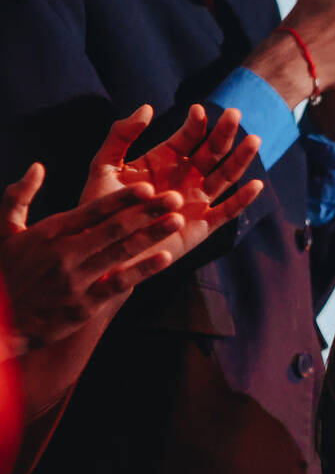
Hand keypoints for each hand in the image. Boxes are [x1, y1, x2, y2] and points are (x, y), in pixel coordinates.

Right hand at [0, 163, 182, 345]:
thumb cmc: (4, 272)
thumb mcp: (3, 231)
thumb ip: (18, 196)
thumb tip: (37, 167)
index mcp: (49, 232)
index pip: (93, 210)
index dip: (122, 198)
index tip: (148, 187)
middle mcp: (63, 253)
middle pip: (114, 228)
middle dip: (148, 211)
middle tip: (176, 198)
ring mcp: (75, 280)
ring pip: (121, 252)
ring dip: (152, 235)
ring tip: (177, 221)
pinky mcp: (83, 306)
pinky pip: (118, 284)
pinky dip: (143, 270)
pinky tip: (165, 258)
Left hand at [80, 104, 264, 265]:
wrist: (103, 250)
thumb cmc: (101, 210)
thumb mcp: (104, 166)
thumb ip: (121, 136)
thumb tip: (148, 107)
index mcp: (165, 160)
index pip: (188, 137)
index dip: (196, 124)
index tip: (198, 111)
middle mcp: (186, 177)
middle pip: (213, 152)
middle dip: (224, 133)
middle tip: (234, 113)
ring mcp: (197, 201)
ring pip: (226, 176)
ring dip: (241, 158)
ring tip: (253, 140)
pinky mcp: (203, 226)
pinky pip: (228, 211)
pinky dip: (243, 200)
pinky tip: (255, 185)